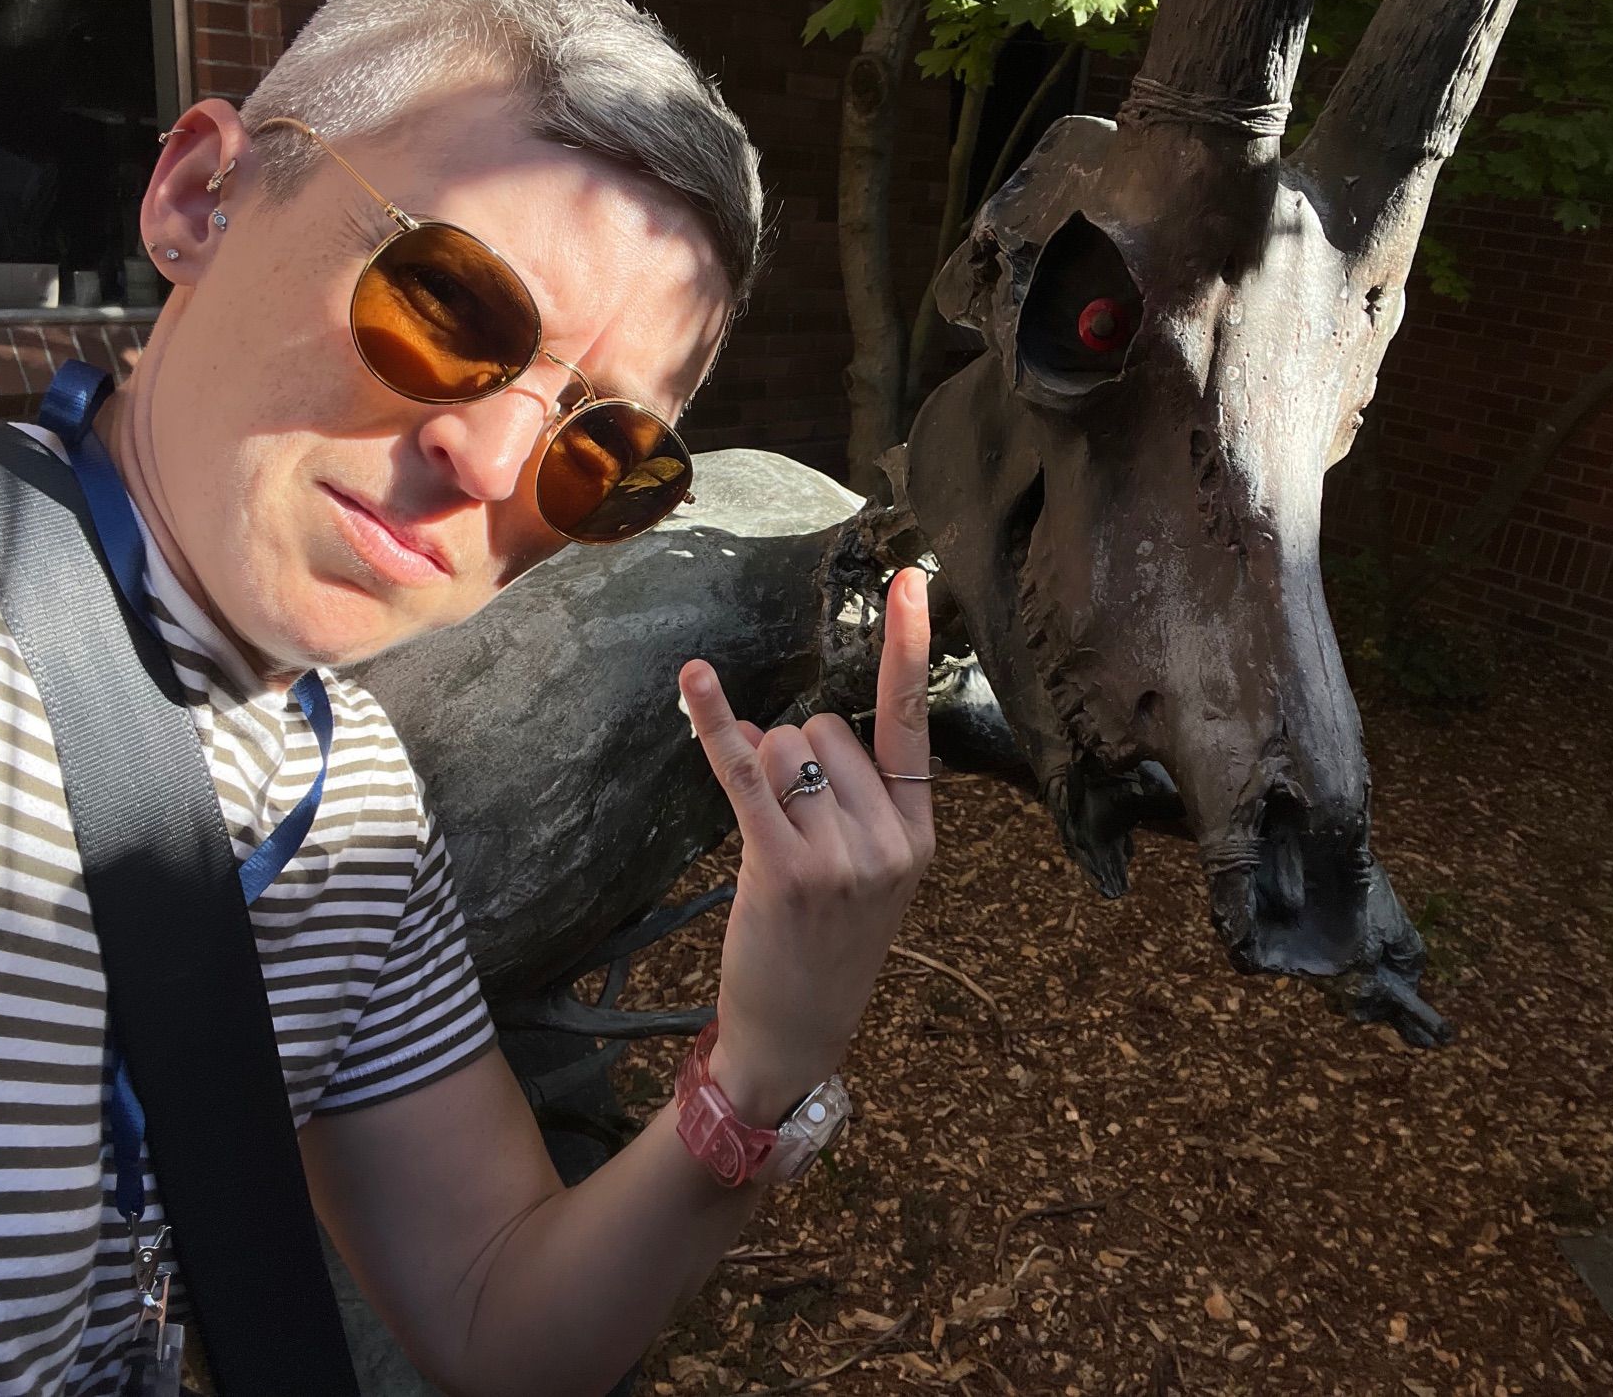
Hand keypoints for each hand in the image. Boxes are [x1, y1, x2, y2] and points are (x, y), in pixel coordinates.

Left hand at [678, 566, 936, 1124]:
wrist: (797, 1036)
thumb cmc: (827, 949)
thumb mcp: (871, 878)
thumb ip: (855, 802)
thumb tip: (792, 729)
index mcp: (919, 833)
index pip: (914, 721)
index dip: (910, 645)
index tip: (915, 578)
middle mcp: (889, 837)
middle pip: (824, 727)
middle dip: (794, 756)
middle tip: (792, 828)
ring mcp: (839, 855)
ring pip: (783, 750)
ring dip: (760, 775)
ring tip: (770, 843)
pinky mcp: (781, 866)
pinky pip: (744, 774)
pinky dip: (714, 724)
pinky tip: (693, 681)